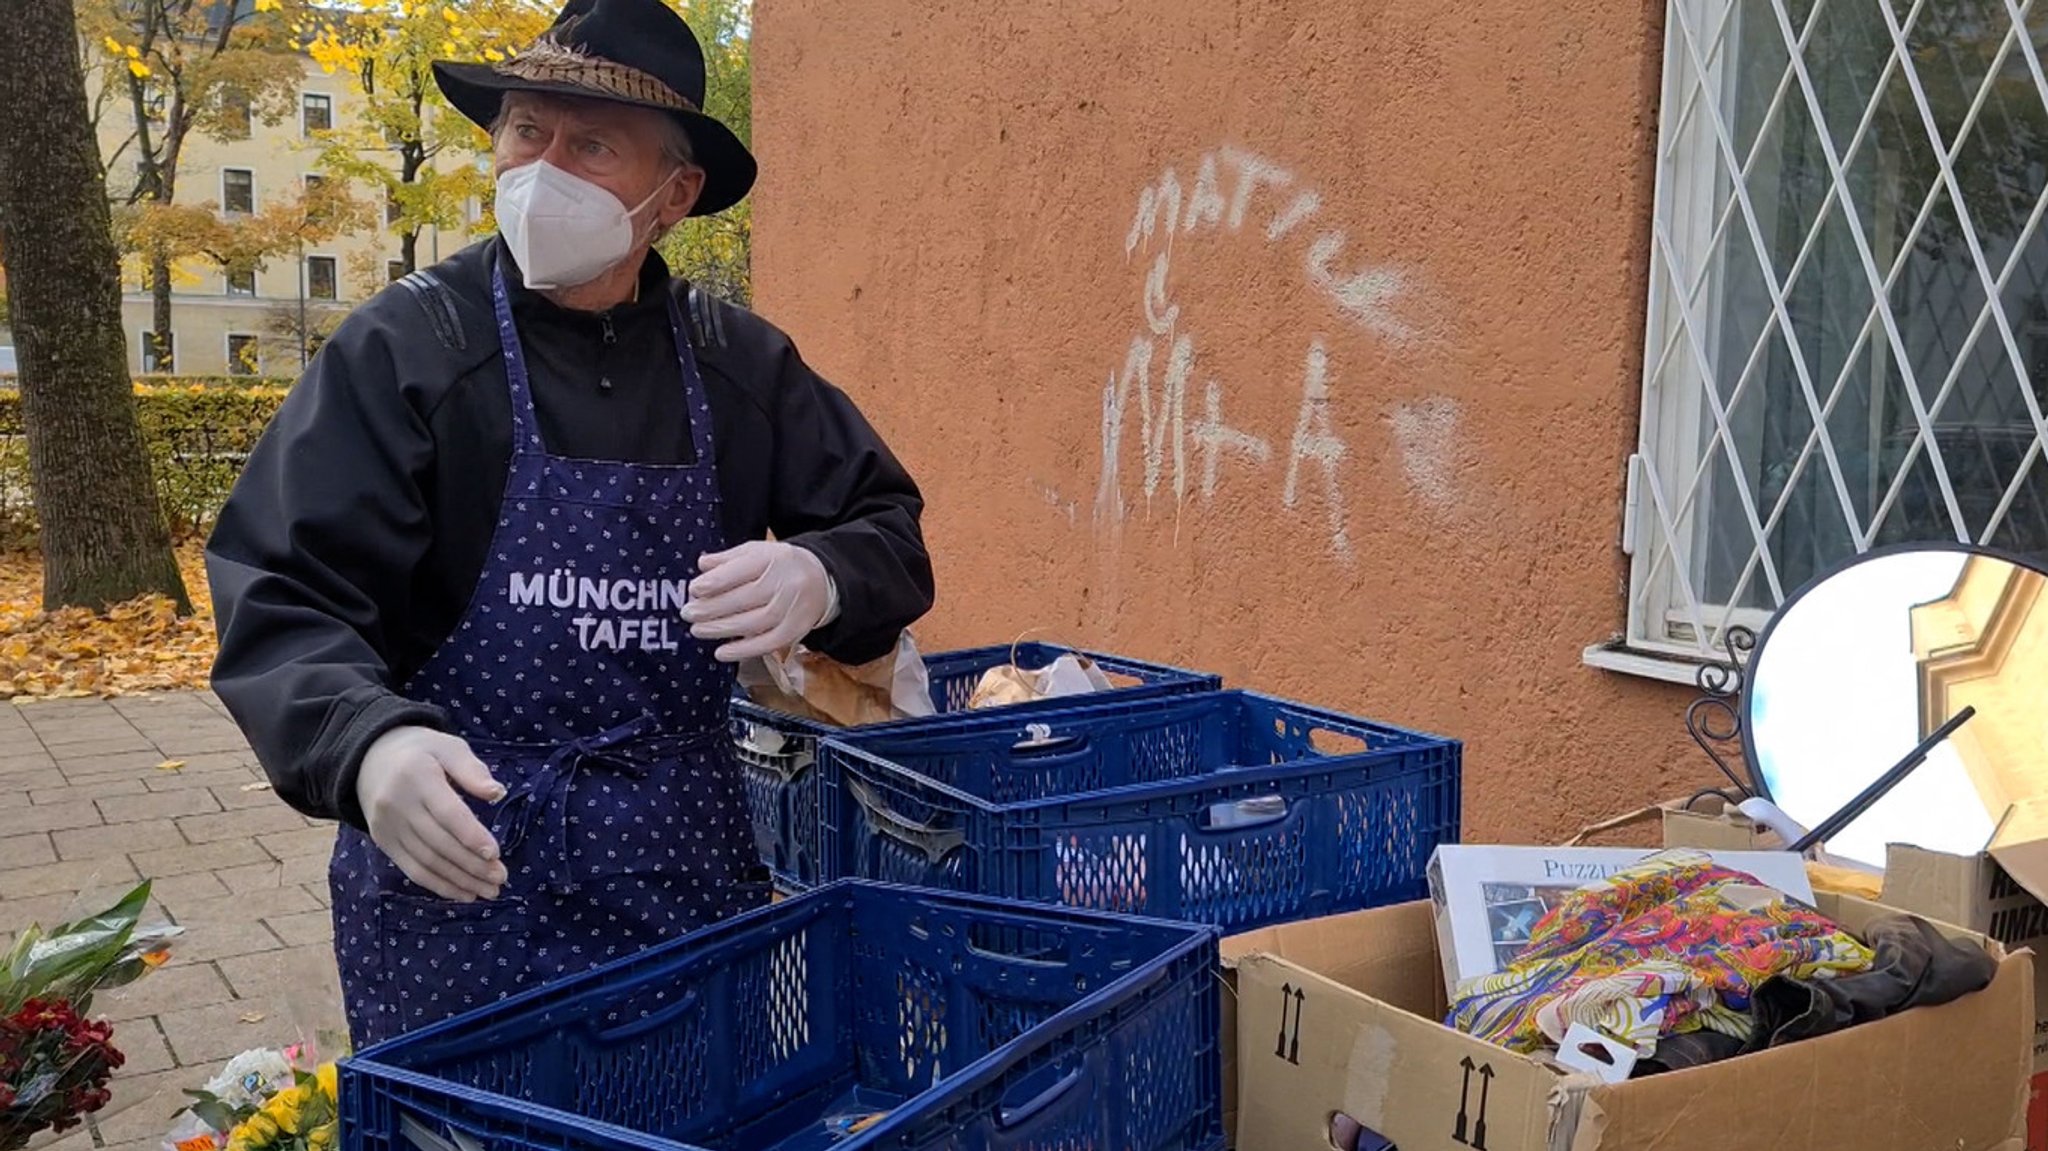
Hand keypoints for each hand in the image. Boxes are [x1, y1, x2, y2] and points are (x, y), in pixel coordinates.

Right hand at [356, 726, 508, 901]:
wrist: (370, 758)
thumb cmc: (421, 751)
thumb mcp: (448, 747)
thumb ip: (472, 770)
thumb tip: (497, 793)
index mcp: (417, 776)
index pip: (447, 813)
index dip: (471, 835)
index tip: (495, 853)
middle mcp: (397, 804)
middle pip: (439, 842)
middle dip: (472, 865)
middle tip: (500, 878)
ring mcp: (387, 826)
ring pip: (426, 861)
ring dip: (459, 880)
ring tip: (488, 891)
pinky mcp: (383, 841)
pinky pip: (412, 869)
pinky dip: (438, 884)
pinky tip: (462, 892)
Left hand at [682, 541, 833, 661]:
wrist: (822, 580)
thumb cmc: (781, 565)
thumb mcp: (757, 552)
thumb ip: (728, 558)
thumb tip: (702, 566)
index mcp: (773, 559)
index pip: (740, 571)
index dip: (714, 582)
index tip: (693, 590)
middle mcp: (784, 584)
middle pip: (744, 599)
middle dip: (712, 608)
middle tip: (688, 613)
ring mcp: (791, 609)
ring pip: (753, 623)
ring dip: (722, 629)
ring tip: (697, 630)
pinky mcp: (795, 630)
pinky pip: (767, 644)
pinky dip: (743, 651)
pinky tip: (721, 652)